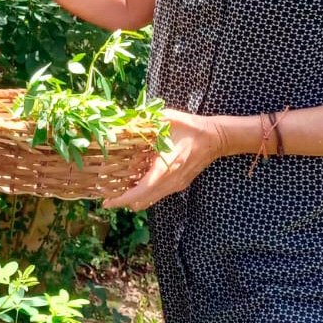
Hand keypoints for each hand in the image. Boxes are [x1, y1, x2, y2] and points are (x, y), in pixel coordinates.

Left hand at [102, 109, 225, 211]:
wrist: (215, 138)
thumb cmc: (190, 127)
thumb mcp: (166, 119)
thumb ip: (144, 121)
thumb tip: (123, 122)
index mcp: (165, 166)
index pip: (141, 191)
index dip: (122, 199)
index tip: (107, 203)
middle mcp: (171, 181)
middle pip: (143, 201)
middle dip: (124, 201)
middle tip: (108, 197)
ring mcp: (176, 185)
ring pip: (151, 200)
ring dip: (134, 198)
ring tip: (118, 191)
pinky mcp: (180, 184)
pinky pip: (158, 194)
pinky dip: (145, 194)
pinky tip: (136, 183)